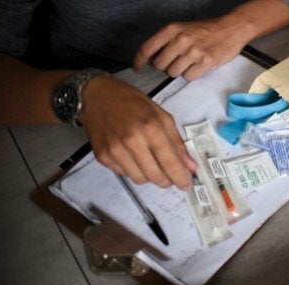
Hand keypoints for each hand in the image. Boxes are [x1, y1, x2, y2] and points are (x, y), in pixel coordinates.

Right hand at [80, 74, 196, 189]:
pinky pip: (125, 174)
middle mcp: (132, 141)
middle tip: (171, 177)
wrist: (98, 96)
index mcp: (150, 128)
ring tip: (152, 163)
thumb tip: (190, 166)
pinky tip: (135, 158)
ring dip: (150, 176)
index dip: (180, 178)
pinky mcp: (103, 156)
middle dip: (167, 180)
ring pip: (140, 179)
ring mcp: (115, 150)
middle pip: (155, 176)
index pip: (169, 163)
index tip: (186, 185)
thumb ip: (177, 143)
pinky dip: (134, 171)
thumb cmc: (132, 102)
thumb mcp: (162, 116)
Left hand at [133, 18, 252, 79]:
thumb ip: (167, 40)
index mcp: (173, 29)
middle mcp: (181, 40)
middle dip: (166, 66)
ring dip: (180, 71)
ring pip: (174, 73)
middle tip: (176, 61)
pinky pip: (188, 77)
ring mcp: (194, 52)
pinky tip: (198, 66)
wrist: (231, 29)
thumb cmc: (207, 30)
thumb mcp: (183, 28)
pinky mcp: (205, 62)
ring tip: (190, 62)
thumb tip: (152, 58)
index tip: (138, 68)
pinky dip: (192, 75)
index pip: (147, 48)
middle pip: (160, 65)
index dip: (139, 61)